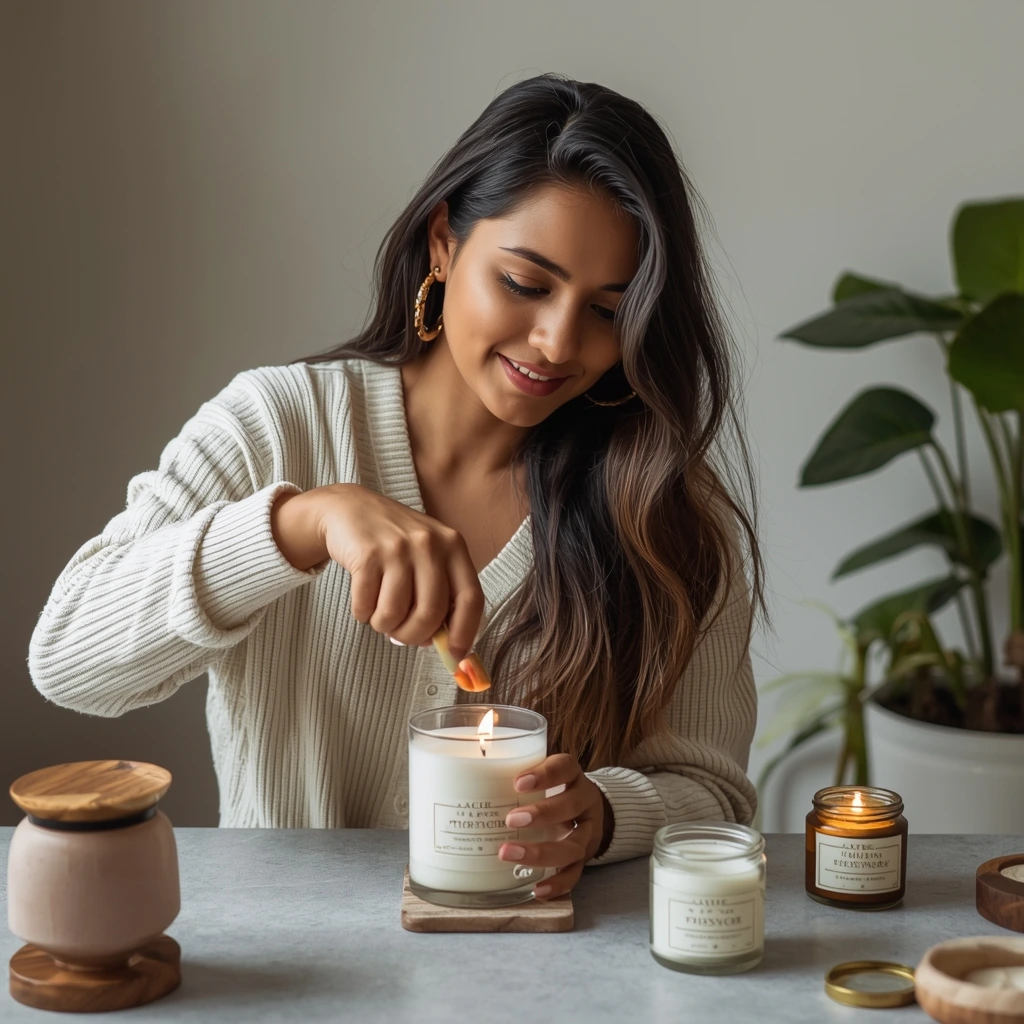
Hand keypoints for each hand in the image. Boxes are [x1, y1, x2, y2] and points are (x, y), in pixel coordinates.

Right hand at [271, 484, 483, 657]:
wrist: (350, 509)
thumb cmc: (395, 543)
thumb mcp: (428, 557)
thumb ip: (442, 594)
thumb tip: (448, 645)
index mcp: (453, 546)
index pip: (471, 598)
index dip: (465, 632)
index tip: (455, 653)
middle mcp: (429, 544)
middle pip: (431, 613)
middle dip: (413, 635)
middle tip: (401, 635)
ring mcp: (398, 548)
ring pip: (395, 614)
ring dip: (384, 625)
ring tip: (379, 612)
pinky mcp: (367, 554)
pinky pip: (366, 606)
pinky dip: (363, 613)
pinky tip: (363, 598)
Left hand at [497, 753, 614, 899]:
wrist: (590, 811)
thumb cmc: (554, 789)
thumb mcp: (542, 775)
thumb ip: (512, 771)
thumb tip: (466, 771)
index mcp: (572, 776)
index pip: (564, 768)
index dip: (545, 775)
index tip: (518, 783)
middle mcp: (584, 802)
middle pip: (570, 805)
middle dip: (542, 814)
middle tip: (511, 820)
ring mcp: (587, 832)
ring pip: (573, 844)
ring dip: (542, 853)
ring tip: (509, 854)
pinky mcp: (584, 858)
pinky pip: (575, 873)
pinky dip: (557, 883)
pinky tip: (536, 889)